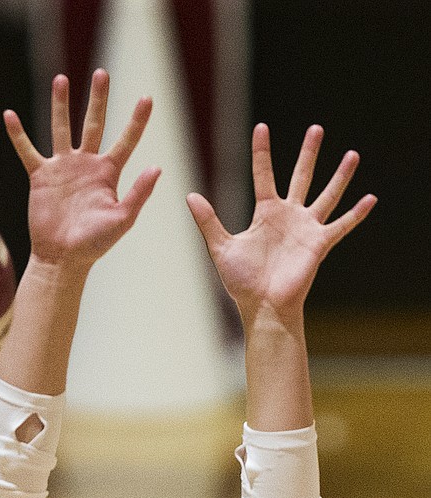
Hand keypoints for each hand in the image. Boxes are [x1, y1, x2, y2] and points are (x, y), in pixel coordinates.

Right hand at [4, 70, 160, 273]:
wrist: (61, 259)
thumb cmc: (94, 245)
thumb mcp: (122, 220)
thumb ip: (139, 194)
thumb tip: (156, 167)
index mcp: (107, 173)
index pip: (126, 140)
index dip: (137, 120)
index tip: (148, 98)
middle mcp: (86, 165)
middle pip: (94, 123)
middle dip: (97, 99)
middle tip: (100, 73)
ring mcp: (62, 169)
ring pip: (61, 129)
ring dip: (61, 105)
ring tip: (61, 79)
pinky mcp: (40, 177)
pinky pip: (27, 151)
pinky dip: (18, 135)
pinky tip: (9, 115)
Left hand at [187, 123, 375, 323]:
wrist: (262, 306)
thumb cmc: (242, 282)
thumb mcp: (222, 248)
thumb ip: (208, 221)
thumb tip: (190, 196)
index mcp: (266, 213)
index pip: (264, 174)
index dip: (262, 152)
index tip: (261, 127)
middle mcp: (289, 216)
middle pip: (301, 177)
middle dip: (308, 153)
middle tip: (315, 128)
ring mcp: (306, 228)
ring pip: (327, 195)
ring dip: (340, 176)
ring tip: (352, 154)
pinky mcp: (319, 244)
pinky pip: (341, 226)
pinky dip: (356, 214)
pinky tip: (371, 198)